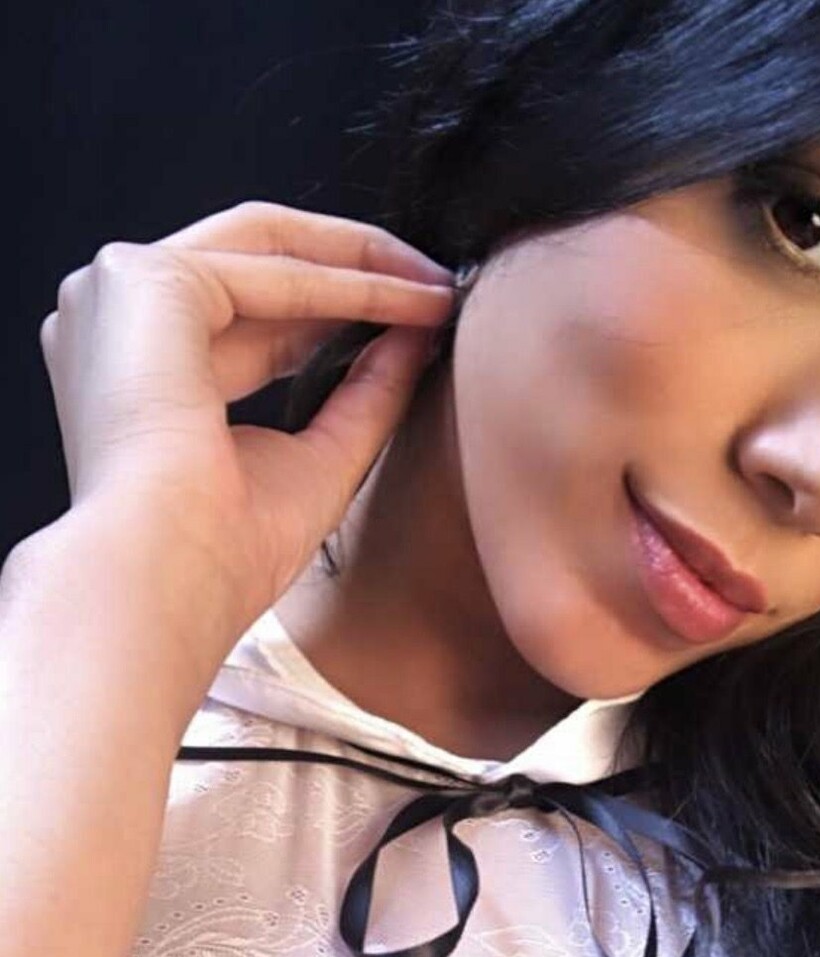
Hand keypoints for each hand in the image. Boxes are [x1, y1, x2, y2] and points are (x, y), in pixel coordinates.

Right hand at [36, 199, 456, 704]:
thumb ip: (364, 393)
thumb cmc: (224, 555)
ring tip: (438, 291)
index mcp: (135, 369)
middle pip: (252, 259)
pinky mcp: (143, 282)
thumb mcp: (318, 458)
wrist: (170, 579)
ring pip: (263, 246)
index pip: (245, 312)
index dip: (334, 308)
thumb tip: (421, 329)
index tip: (413, 314)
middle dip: (353, 265)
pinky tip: (411, 300)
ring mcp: (117, 293)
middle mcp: (113, 320)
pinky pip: (268, 267)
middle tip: (437, 284)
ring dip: (362, 264)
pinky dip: (348, 282)